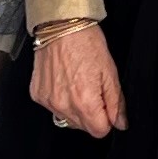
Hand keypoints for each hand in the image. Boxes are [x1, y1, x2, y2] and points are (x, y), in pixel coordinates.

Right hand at [32, 20, 125, 137]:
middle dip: (92, 114)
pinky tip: (65, 82)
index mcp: (84, 102)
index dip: (107, 119)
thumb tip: (120, 122)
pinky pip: (53, 108)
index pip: (99, 131)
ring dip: (75, 108)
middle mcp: (63, 105)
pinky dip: (61, 100)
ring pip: (67, 120)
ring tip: (78, 84)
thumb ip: (116, 102)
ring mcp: (48, 101)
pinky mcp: (38, 95)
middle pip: (83, 127)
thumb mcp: (110, 72)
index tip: (107, 107)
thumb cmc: (86, 43)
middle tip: (93, 89)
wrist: (61, 26)